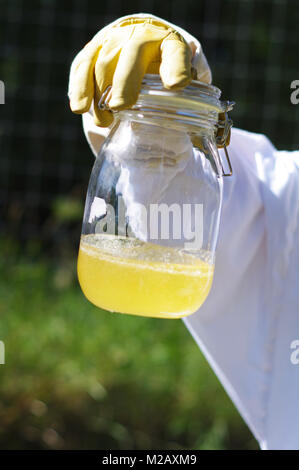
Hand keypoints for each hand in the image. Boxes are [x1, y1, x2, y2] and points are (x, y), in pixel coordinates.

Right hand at [68, 17, 194, 126]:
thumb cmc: (163, 70)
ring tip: (104, 121)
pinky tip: (81, 108)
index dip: (175, 68)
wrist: (139, 41)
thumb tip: (187, 135)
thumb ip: (179, 101)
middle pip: (133, 52)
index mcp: (170, 43)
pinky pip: (83, 65)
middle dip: (125, 80)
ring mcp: (115, 39)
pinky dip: (80, 87)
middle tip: (121, 106)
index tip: (174, 86)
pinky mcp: (93, 47)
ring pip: (104, 61)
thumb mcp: (178, 81)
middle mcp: (142, 35)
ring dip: (101, 93)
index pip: (175, 52)